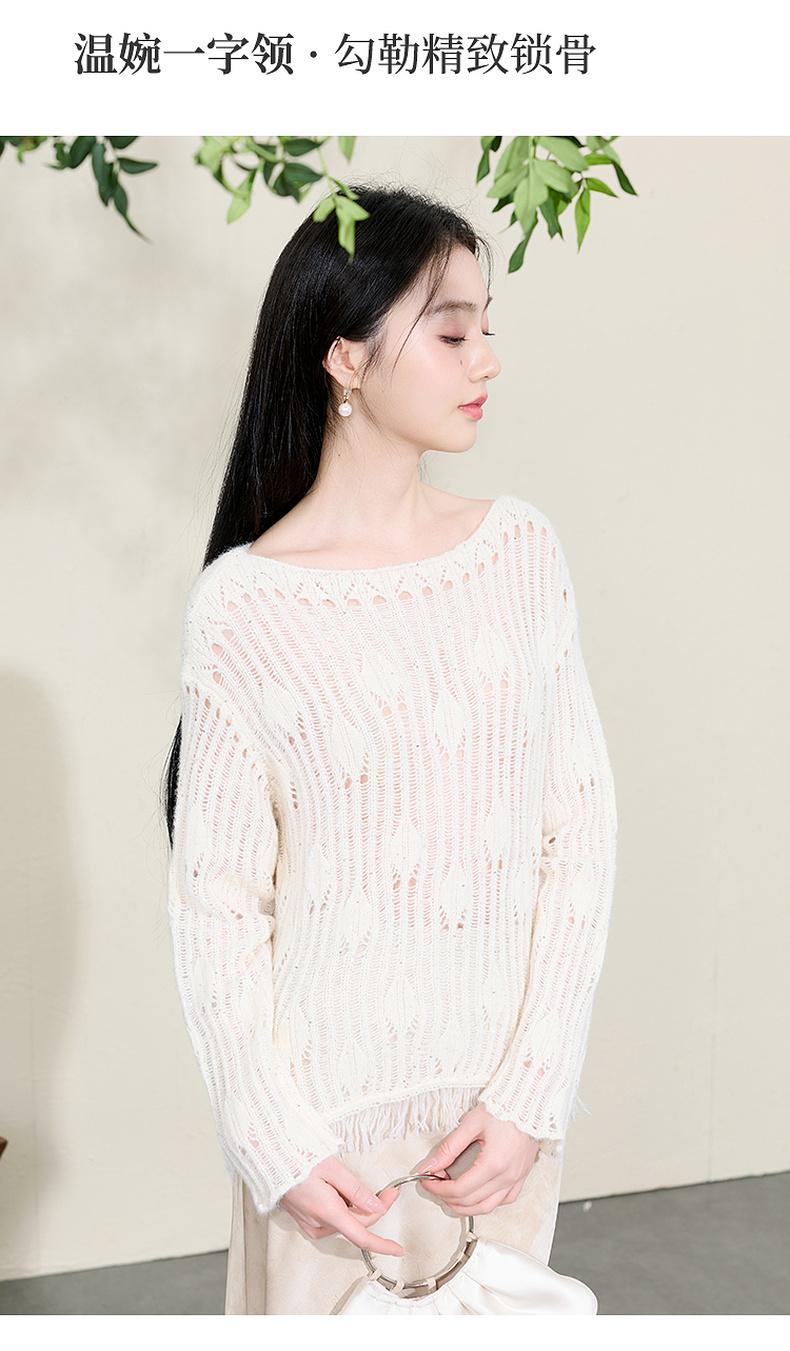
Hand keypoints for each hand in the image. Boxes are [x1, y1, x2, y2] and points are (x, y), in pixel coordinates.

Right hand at [279, 1154, 403, 1256]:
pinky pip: (332, 1220)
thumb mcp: (333, 1169)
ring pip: (345, 1221)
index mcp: (328, 1212)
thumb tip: (377, 1206)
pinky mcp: (306, 1221)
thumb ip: (357, 1190)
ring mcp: (310, 1224)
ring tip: (345, 1182)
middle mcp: (319, 1224)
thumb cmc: (297, 1159)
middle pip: (357, 1224)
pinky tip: (334, 1190)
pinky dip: (341, 1209)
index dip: (382, 1245)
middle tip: (388, 1191)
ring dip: (355, 1207)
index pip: (362, 1236)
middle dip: (375, 1209)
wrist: (269, 1159)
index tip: (399, 1249)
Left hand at [415, 1103, 539, 1215]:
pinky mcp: (523, 1175)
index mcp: (493, 1163)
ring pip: (488, 1207)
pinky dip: (488, 1203)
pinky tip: (478, 1196)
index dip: (439, 1189)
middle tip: (435, 1186)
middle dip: (448, 1197)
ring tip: (451, 1196)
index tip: (427, 1181)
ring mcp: (517, 1177)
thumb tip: (430, 1165)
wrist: (528, 1101)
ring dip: (466, 1207)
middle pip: (471, 1201)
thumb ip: (449, 1148)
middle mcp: (507, 1175)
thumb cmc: (503, 1108)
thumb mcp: (471, 1124)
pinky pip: (506, 1199)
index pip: (460, 1189)